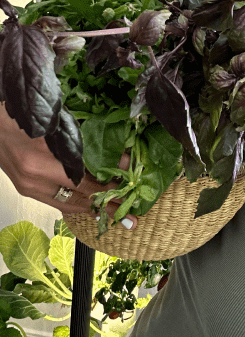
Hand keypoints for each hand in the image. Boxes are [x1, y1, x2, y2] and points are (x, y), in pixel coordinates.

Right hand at [0, 103, 136, 228]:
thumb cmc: (23, 118)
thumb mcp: (56, 127)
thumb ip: (85, 145)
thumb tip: (117, 159)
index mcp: (40, 164)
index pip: (82, 184)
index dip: (106, 190)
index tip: (127, 192)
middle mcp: (33, 181)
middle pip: (76, 200)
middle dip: (104, 208)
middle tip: (128, 217)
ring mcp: (27, 188)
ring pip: (65, 205)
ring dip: (90, 208)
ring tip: (114, 214)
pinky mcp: (25, 189)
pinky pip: (54, 201)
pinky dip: (74, 203)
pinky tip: (90, 205)